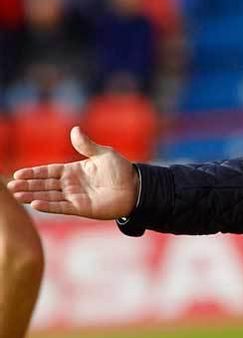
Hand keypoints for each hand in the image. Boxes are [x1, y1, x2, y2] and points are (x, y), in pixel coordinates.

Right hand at [6, 126, 138, 219]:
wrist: (136, 188)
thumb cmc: (121, 170)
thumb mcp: (103, 154)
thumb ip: (86, 145)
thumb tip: (74, 129)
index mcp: (74, 170)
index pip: (48, 171)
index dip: (34, 173)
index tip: (18, 173)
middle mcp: (71, 185)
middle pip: (44, 185)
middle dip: (28, 185)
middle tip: (10, 186)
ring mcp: (75, 197)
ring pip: (49, 196)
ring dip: (33, 195)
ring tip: (17, 195)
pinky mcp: (81, 208)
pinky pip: (61, 207)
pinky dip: (48, 205)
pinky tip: (35, 203)